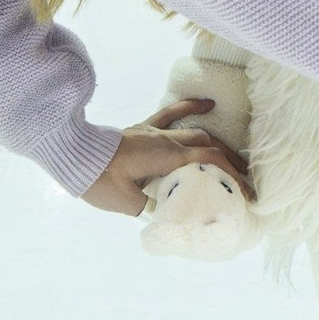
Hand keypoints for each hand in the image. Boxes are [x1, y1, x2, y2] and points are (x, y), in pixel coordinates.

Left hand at [82, 114, 252, 218]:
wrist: (72, 154)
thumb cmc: (98, 180)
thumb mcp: (127, 203)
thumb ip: (151, 209)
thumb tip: (168, 216)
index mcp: (166, 157)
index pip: (210, 161)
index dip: (233, 176)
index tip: (246, 193)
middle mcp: (165, 140)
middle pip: (209, 145)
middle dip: (231, 162)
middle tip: (245, 181)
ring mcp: (155, 131)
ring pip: (195, 132)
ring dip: (218, 143)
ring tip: (236, 157)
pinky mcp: (144, 128)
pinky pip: (171, 114)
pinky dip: (190, 107)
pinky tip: (208, 103)